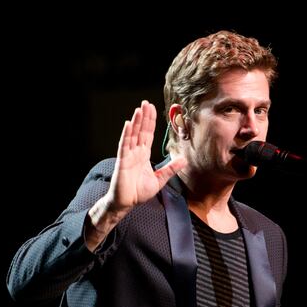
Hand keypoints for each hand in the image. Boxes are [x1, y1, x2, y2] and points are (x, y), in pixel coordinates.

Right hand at [86, 101, 185, 248]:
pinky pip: (124, 145)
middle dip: (144, 117)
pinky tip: (128, 124)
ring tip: (139, 109)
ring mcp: (128, 155)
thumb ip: (171, 169)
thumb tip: (184, 160)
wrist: (127, 203)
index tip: (152, 109)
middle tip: (146, 103)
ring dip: (136, 122)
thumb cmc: (139, 192)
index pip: (148, 134)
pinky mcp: (122, 161)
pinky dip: (126, 135)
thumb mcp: (160, 180)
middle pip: (140, 131)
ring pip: (133, 135)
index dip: (150, 122)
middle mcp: (136, 152)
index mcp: (144, 155)